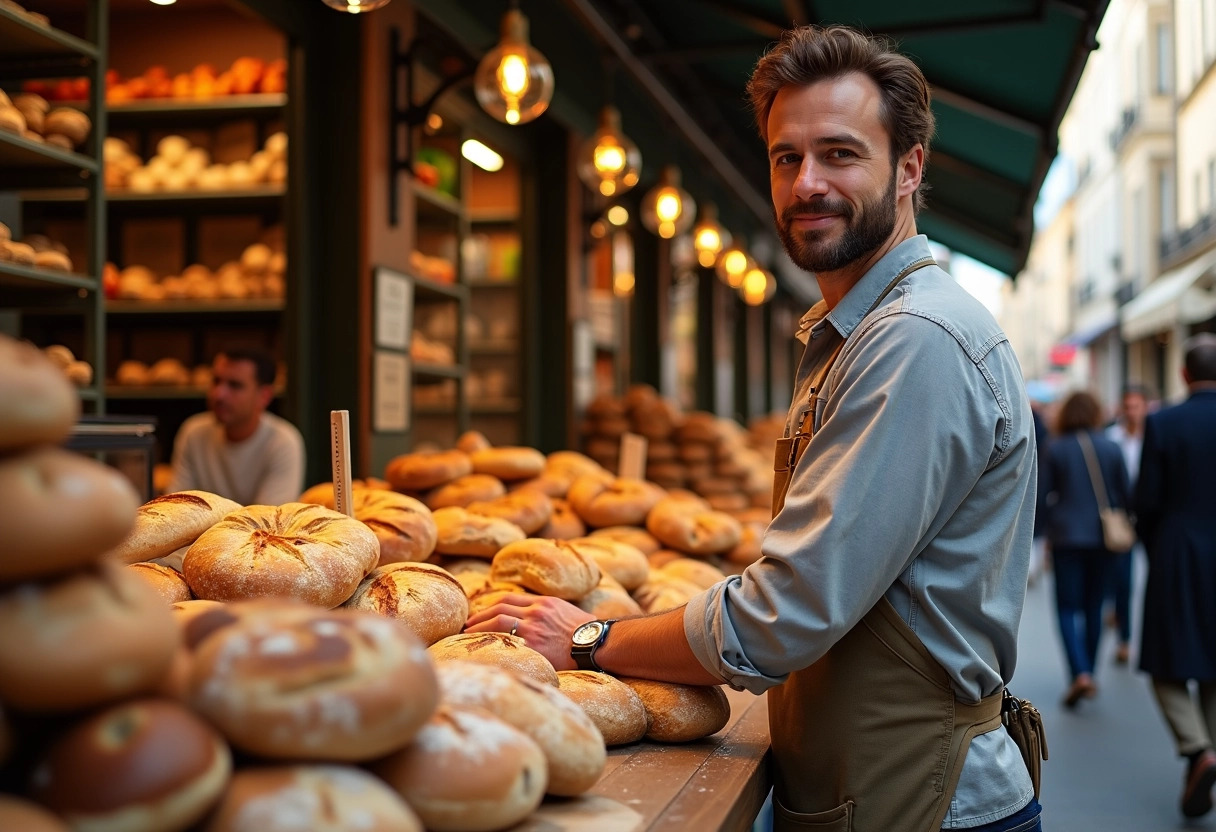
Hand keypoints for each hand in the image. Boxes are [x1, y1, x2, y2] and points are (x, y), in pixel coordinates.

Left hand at [464, 594, 595, 670]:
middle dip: (480, 615)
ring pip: (498, 621)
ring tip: (468, 634)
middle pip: (499, 608)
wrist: (596, 643)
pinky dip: (491, 642)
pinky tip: (482, 647)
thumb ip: (549, 612)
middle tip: (467, 624)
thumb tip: (539, 619)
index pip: (509, 599)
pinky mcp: (533, 644)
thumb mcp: (566, 612)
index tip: (480, 612)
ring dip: (479, 626)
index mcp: (543, 602)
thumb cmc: (586, 632)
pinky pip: (506, 640)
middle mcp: (535, 611)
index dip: (491, 606)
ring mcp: (533, 627)